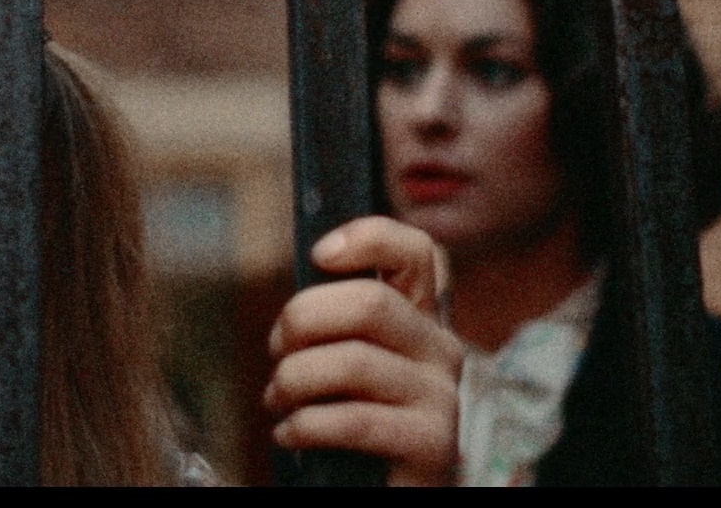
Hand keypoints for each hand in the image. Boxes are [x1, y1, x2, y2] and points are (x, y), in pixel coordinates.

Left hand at [263, 216, 462, 485]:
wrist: (386, 490)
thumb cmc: (356, 426)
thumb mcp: (350, 364)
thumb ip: (338, 324)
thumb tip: (297, 299)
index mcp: (422, 320)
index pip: (418, 253)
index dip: (369, 238)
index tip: (319, 254)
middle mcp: (441, 350)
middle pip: (369, 303)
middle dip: (301, 320)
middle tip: (277, 350)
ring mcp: (442, 397)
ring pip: (352, 361)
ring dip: (293, 380)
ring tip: (278, 400)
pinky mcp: (434, 445)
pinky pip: (354, 420)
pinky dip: (305, 425)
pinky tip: (289, 435)